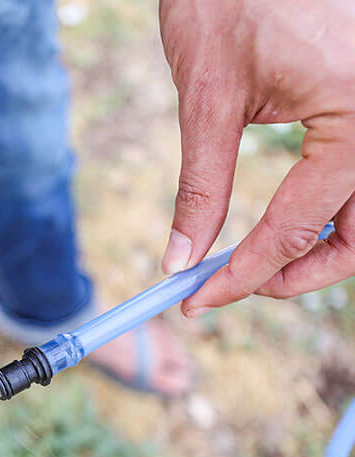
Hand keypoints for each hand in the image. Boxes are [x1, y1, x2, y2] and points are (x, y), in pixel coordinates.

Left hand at [159, 0, 354, 314]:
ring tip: (257, 263)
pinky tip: (289, 220)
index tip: (198, 301)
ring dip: (320, 248)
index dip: (243, 278)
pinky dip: (330, 208)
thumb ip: (202, 187)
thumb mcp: (209, 99)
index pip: (297, 230)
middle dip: (296, 272)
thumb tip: (183, 258)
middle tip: (233, 287)